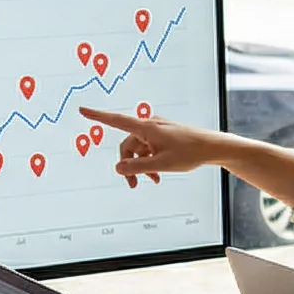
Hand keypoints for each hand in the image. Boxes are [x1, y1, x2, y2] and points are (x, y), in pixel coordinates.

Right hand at [82, 105, 228, 186]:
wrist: (211, 148)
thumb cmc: (189, 152)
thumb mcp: (161, 164)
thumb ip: (138, 167)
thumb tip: (118, 169)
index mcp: (146, 128)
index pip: (116, 121)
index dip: (98, 116)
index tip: (83, 110)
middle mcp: (149, 126)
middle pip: (127, 145)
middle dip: (128, 164)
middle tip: (133, 184)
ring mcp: (156, 131)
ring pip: (138, 149)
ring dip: (141, 165)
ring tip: (152, 180)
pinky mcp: (163, 136)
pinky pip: (148, 149)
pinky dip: (150, 161)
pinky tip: (157, 174)